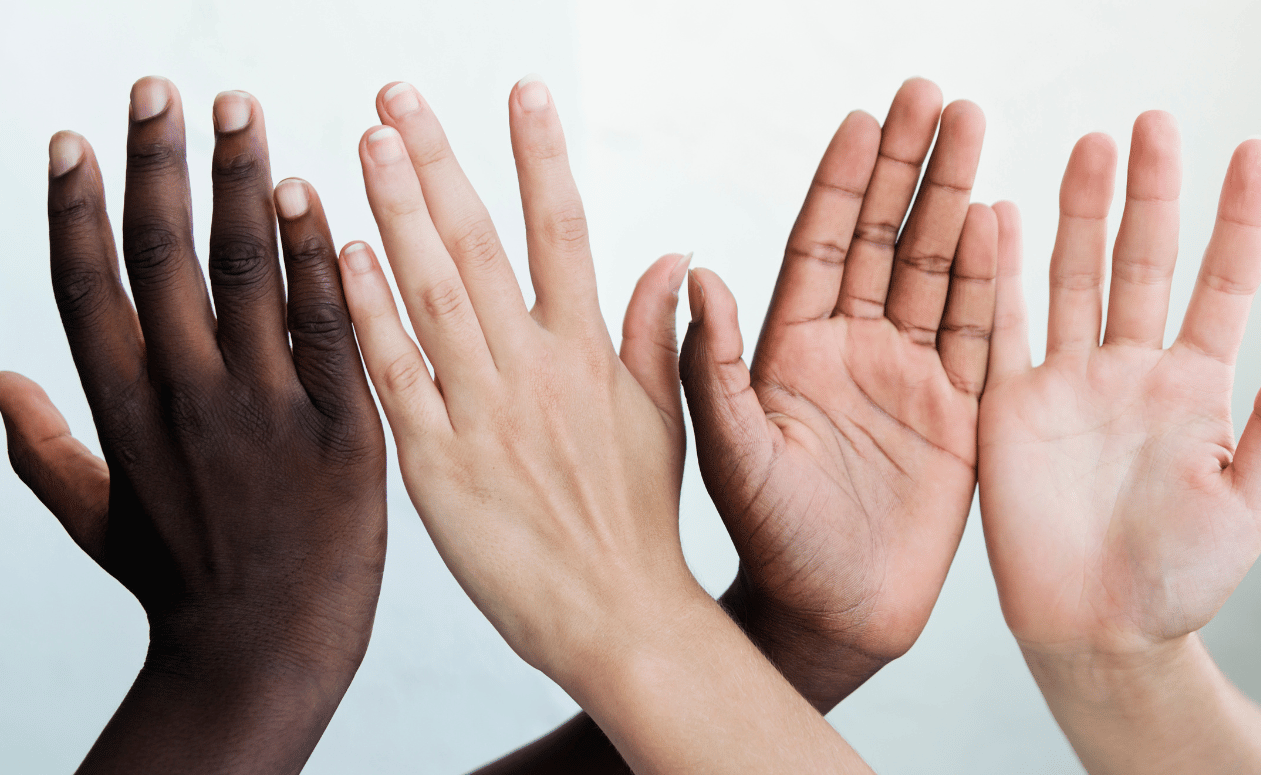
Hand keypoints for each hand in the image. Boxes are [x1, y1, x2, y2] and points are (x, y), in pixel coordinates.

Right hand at [0, 77, 385, 773]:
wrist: (263, 654)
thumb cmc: (180, 587)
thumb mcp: (94, 521)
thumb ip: (42, 448)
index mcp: (123, 412)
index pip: (90, 284)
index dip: (81, 205)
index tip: (82, 137)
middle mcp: (188, 396)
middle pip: (166, 256)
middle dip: (163, 164)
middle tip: (168, 89)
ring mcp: (268, 408)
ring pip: (249, 272)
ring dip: (241, 183)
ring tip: (239, 112)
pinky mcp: (343, 427)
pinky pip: (329, 325)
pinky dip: (318, 258)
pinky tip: (312, 198)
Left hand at [341, 77, 871, 773]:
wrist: (618, 618)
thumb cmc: (638, 522)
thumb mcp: (662, 419)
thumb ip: (654, 332)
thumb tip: (670, 257)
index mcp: (589, 353)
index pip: (565, 230)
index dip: (541, 155)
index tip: (522, 91)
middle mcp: (535, 369)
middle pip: (481, 243)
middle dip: (438, 161)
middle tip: (399, 94)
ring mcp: (483, 413)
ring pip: (433, 292)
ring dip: (397, 210)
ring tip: (368, 140)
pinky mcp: (437, 465)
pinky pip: (397, 377)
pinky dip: (370, 311)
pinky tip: (344, 252)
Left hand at [679, 78, 991, 710]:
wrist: (830, 613)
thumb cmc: (769, 539)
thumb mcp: (731, 451)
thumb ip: (713, 366)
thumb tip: (694, 272)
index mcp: (789, 348)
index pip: (820, 243)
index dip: (842, 181)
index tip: (864, 118)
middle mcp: (849, 348)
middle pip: (883, 237)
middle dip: (907, 167)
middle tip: (932, 96)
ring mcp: (907, 374)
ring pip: (934, 269)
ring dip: (953, 200)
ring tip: (972, 128)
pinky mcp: (956, 410)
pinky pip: (979, 331)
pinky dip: (991, 278)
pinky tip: (999, 220)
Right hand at [977, 111, 1260, 772]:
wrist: (1097, 631)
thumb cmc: (1181, 578)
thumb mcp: (1249, 503)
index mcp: (1194, 387)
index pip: (1221, 284)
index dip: (1239, 220)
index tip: (1253, 154)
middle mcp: (1129, 371)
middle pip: (1141, 262)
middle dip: (1150, 193)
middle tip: (1152, 125)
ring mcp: (1067, 383)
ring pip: (1073, 280)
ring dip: (1080, 215)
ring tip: (1091, 148)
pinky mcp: (1009, 407)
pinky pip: (1000, 329)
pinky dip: (996, 276)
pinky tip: (999, 220)